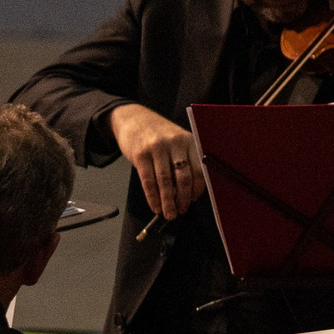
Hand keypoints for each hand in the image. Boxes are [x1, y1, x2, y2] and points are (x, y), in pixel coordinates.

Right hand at [109, 102, 206, 220]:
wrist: (134, 119)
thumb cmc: (161, 135)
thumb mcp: (179, 142)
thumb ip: (187, 161)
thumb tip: (190, 193)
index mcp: (190, 141)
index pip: (199, 170)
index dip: (198, 189)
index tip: (193, 201)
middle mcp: (175, 143)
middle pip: (183, 177)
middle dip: (183, 199)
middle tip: (181, 212)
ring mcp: (157, 148)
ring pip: (165, 181)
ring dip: (167, 202)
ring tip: (169, 214)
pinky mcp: (140, 154)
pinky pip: (148, 180)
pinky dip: (152, 197)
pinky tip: (155, 206)